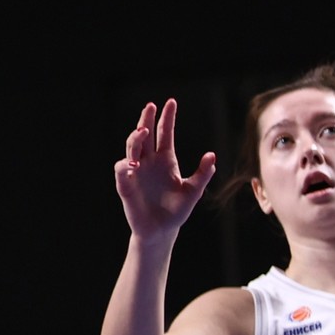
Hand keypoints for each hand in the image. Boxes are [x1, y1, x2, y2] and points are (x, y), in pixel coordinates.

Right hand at [114, 99, 216, 243]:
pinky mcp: (126, 185)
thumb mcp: (193, 192)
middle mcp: (150, 162)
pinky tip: (132, 163)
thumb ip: (202, 174)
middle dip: (146, 119)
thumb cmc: (176, 212)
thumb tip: (212, 156)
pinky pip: (122, 171)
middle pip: (146, 134)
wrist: (161, 231)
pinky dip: (124, 165)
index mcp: (166, 160)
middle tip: (150, 106)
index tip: (171, 102)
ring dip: (136, 138)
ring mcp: (136, 172)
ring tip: (143, 131)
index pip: (165, 133)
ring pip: (132, 147)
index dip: (167, 118)